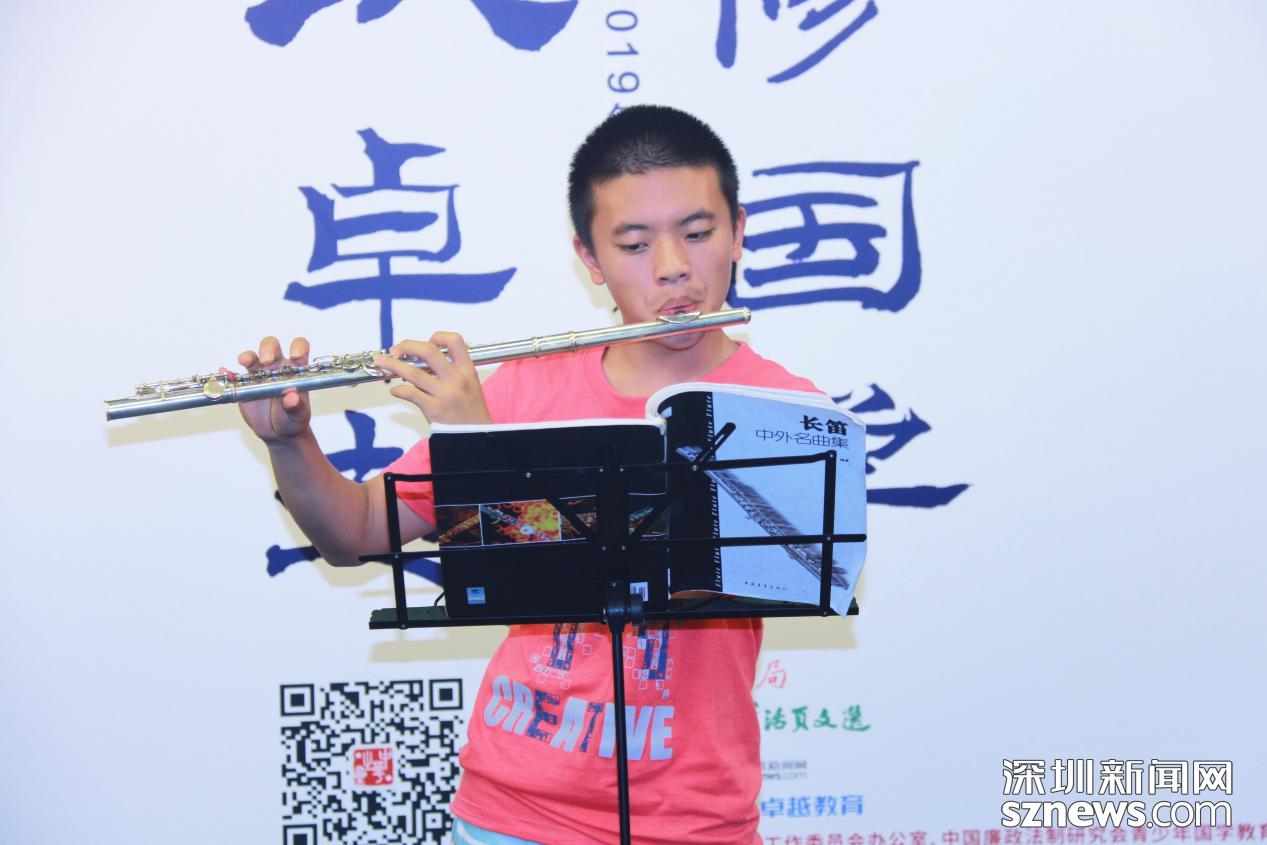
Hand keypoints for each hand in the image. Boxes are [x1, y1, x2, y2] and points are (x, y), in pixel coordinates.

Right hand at [228, 336, 312, 442]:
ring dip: (247, 357)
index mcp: (296, 369)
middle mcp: (276, 367)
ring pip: (251, 358)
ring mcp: (258, 374)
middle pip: (271, 346)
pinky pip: (233, 376)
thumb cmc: (293, 418)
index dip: (298, 347)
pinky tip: (225, 374)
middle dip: (268, 349)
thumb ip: (297, 406)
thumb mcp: (299, 415)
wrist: (278, 433)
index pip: (300, 348)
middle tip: (266, 361)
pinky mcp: (243, 385)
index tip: (295, 355)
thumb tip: (291, 397)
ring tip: (245, 361)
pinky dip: (228, 374)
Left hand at [375, 331, 492, 424]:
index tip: (426, 342)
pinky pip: (410, 394)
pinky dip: (398, 390)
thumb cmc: (470, 411)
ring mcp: (445, 394)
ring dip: (392, 364)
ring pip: (413, 372)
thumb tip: (421, 360)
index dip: (437, 337)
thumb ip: (450, 370)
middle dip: (407, 346)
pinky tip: (395, 390)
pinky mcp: (435, 410)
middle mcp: (457, 379)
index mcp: (467, 370)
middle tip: (395, 349)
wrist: (478, 437)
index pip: (454, 341)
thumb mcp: (470, 384)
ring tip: (382, 362)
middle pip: (428, 351)